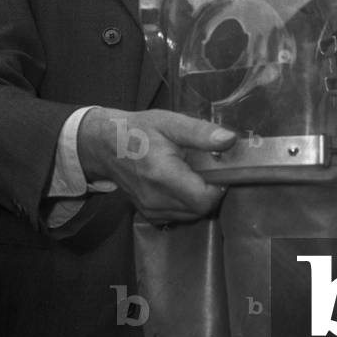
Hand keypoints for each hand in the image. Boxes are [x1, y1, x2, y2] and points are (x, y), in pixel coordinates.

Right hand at [77, 108, 235, 223]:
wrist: (105, 145)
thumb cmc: (139, 130)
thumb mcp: (170, 122)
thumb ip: (200, 133)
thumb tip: (230, 140)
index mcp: (163, 175)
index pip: (205, 199)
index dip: (220, 185)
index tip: (220, 167)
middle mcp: (156, 199)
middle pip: (201, 209)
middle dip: (211, 190)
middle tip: (208, 167)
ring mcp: (151, 210)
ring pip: (192, 215)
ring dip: (199, 197)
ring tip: (193, 172)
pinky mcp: (149, 214)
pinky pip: (179, 215)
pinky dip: (187, 202)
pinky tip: (182, 182)